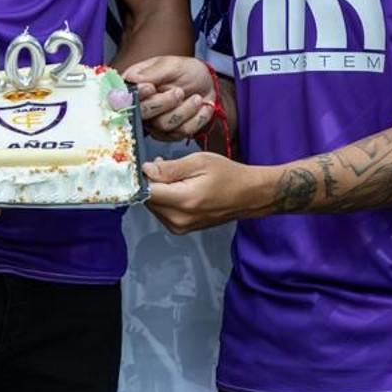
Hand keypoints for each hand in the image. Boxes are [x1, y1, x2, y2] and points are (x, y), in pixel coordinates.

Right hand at [124, 57, 217, 141]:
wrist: (207, 84)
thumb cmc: (186, 71)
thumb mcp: (172, 65)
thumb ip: (152, 73)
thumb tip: (132, 79)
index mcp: (136, 86)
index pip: (125, 97)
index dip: (137, 96)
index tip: (151, 87)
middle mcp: (142, 106)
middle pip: (143, 114)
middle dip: (164, 103)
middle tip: (179, 91)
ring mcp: (155, 122)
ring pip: (164, 125)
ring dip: (185, 110)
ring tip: (196, 98)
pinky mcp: (171, 133)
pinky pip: (181, 133)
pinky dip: (196, 119)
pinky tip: (201, 107)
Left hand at [142, 151, 263, 233]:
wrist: (250, 195)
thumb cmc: (228, 175)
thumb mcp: (199, 162)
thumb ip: (170, 168)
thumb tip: (146, 170)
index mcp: (184, 201)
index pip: (145, 193)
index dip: (141, 177)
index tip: (143, 164)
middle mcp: (179, 220)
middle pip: (147, 200)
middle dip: (150, 181)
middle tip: (163, 165)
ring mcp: (181, 227)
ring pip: (153, 205)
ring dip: (157, 189)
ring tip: (176, 175)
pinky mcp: (182, 229)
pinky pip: (162, 211)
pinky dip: (165, 198)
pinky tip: (178, 187)